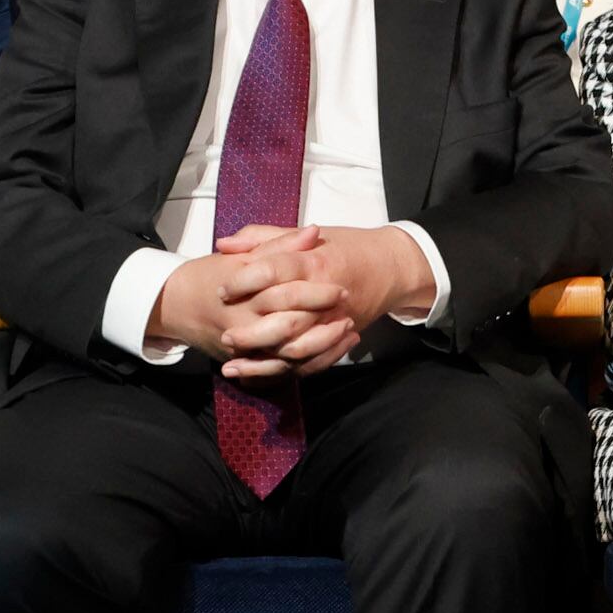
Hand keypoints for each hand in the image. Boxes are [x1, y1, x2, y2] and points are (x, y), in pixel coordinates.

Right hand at [146, 225, 333, 363]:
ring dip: (324, 345)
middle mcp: (243, 326)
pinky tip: (333, 349)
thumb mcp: (241, 256)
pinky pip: (284, 371)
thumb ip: (279, 245)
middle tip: (348, 307)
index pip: (286, 295)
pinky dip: (312, 363)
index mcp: (243, 296)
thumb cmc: (207, 276)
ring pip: (291, 356)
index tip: (340, 284)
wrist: (173, 307)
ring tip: (349, 330)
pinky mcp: (246, 366)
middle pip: (291, 329)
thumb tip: (313, 231)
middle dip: (324, 320)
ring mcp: (244, 351)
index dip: (317, 292)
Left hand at [209, 223, 436, 378]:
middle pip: (285, 318)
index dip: (244, 282)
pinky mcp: (338, 339)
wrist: (391, 267)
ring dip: (263, 361)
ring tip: (232, 366)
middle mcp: (324, 294)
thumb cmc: (345, 246)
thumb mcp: (306, 234)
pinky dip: (286, 372)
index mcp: (314, 261)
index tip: (221, 290)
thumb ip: (263, 238)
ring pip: (296, 348)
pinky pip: (311, 363)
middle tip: (225, 336)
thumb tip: (223, 245)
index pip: (273, 271)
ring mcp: (333, 321)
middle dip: (252, 332)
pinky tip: (258, 378)